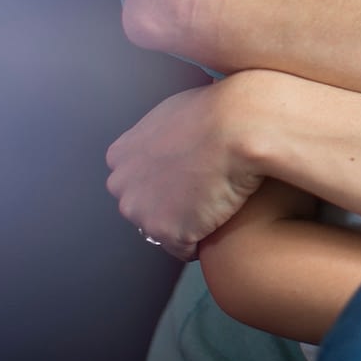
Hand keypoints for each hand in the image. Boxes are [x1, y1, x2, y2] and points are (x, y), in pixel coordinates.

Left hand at [105, 71, 268, 259]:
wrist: (239, 125)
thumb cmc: (218, 111)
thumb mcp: (174, 112)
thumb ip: (160, 135)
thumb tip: (174, 137)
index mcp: (120, 155)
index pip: (138, 181)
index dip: (170, 180)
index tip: (194, 174)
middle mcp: (122, 186)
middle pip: (147, 208)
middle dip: (173, 205)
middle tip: (208, 190)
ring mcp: (142, 212)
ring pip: (165, 230)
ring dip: (189, 223)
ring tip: (218, 204)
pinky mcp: (168, 232)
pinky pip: (186, 249)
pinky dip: (205, 238)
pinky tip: (223, 218)